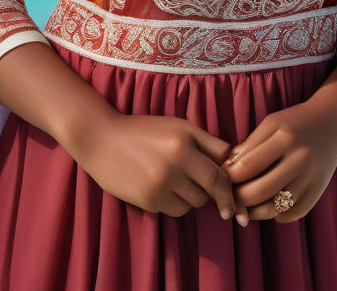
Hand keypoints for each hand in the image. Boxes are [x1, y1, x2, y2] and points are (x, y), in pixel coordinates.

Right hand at [71, 111, 237, 219]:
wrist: (102, 139)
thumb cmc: (145, 131)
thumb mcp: (178, 126)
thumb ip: (207, 142)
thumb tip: (233, 161)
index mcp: (185, 141)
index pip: (221, 169)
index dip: (230, 183)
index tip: (233, 192)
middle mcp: (176, 162)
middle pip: (212, 189)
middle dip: (219, 196)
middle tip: (223, 204)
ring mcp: (161, 183)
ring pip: (194, 202)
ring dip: (193, 197)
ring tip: (178, 182)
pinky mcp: (149, 200)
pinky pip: (175, 210)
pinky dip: (175, 204)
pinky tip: (163, 189)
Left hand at [222, 96, 336, 222]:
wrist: (332, 124)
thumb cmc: (295, 122)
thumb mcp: (271, 123)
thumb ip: (249, 144)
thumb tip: (227, 168)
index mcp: (286, 139)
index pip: (249, 165)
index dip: (231, 175)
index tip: (223, 176)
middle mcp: (301, 161)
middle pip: (260, 191)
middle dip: (239, 197)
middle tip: (231, 194)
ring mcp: (311, 180)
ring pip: (274, 209)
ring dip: (254, 211)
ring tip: (245, 203)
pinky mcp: (317, 194)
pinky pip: (290, 214)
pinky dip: (275, 214)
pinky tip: (268, 203)